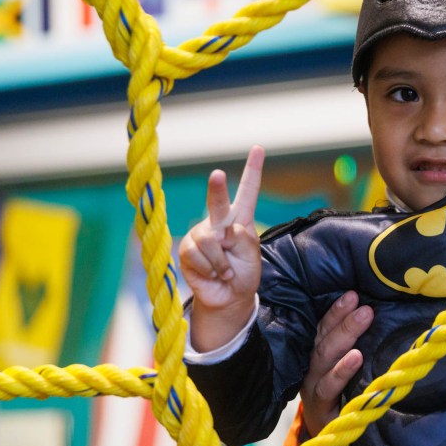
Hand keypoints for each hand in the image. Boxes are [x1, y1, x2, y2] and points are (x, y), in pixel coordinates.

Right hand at [179, 145, 264, 350]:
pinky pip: (197, 254)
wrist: (227, 298)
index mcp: (241, 219)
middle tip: (217, 174)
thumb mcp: (252, 256)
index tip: (258, 148)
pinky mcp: (187, 248)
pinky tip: (213, 274)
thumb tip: (222, 231)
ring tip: (226, 271)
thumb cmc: (243, 274)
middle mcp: (219, 222)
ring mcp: (201, 234)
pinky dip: (210, 268)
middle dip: (215, 189)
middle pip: (217, 202)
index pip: (248, 191)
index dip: (253, 170)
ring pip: (210, 241)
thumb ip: (242, 239)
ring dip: (221, 261)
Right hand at [301, 291, 373, 437]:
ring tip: (364, 317)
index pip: (323, 328)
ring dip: (345, 335)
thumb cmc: (339, 399)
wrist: (327, 440)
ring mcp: (314, 387)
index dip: (336, 311)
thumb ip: (353, 349)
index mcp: (317, 357)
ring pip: (325, 357)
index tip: (353, 294)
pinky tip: (356, 357)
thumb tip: (378, 320)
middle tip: (364, 304)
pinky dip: (342, 371)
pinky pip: (329, 386)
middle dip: (343, 319)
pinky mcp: (321, 407)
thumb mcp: (343, 372)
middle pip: (324, 339)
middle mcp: (312, 368)